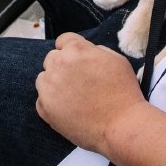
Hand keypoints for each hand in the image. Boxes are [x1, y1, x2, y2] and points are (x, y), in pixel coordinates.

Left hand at [35, 33, 146, 154]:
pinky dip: (52, 103)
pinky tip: (68, 110)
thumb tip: (85, 52)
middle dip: (63, 66)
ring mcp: (49, 86)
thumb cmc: (123, 92)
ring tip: (72, 96)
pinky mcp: (45, 107)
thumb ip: (96, 50)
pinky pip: (41, 99)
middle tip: (78, 81)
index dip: (71, 50)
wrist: (121, 125)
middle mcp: (58, 64)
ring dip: (54, 83)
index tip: (77, 61)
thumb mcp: (117, 59)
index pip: (63, 40)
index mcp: (76, 49)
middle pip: (52, 58)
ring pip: (43, 78)